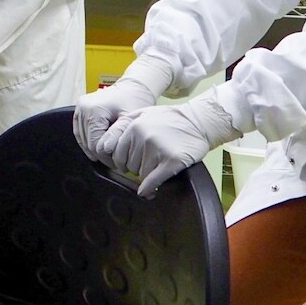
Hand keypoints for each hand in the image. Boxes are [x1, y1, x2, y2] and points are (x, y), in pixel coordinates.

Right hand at [72, 59, 173, 162]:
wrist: (132, 86)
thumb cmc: (134, 100)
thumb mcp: (130, 119)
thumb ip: (117, 135)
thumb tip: (104, 151)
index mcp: (94, 110)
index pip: (95, 143)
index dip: (106, 157)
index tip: (119, 163)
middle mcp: (83, 108)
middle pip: (88, 143)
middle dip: (101, 155)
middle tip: (116, 162)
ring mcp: (79, 108)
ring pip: (83, 140)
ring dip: (95, 150)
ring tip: (110, 155)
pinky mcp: (79, 109)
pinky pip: (80, 132)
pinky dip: (88, 141)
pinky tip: (99, 147)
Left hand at [104, 90, 239, 197]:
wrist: (198, 121)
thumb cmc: (171, 119)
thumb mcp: (143, 113)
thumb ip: (124, 125)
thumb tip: (107, 147)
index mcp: (132, 126)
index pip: (117, 154)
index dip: (123, 162)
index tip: (128, 165)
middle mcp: (142, 137)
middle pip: (129, 165)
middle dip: (137, 167)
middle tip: (149, 162)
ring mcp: (157, 149)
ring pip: (141, 174)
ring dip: (148, 174)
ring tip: (158, 165)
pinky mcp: (171, 160)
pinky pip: (153, 181)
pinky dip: (149, 188)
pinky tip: (150, 191)